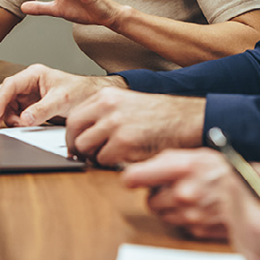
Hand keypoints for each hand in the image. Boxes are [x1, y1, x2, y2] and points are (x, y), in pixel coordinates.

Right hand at [0, 64, 124, 127]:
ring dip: (8, 117)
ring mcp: (29, 95)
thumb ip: (43, 109)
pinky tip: (22, 126)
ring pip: (8, 105)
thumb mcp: (62, 100)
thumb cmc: (81, 91)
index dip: (0, 100)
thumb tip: (25, 119)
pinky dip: (15, 120)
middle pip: (4, 94)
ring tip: (19, 126)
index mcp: (34, 75)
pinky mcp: (32, 106)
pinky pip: (16, 113)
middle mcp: (29, 83)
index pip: (10, 85)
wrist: (93, 97)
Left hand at [65, 89, 204, 165]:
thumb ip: (105, 114)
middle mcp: (108, 107)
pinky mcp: (124, 142)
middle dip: (78, 148)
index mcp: (107, 95)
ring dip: (95, 157)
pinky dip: (111, 164)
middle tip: (88, 156)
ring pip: (85, 148)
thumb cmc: (162, 115)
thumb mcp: (128, 104)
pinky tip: (125, 158)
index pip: (74, 117)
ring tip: (112, 156)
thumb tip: (85, 133)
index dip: (73, 135)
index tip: (77, 144)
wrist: (186, 120)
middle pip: (74, 132)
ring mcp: (115, 124)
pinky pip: (103, 160)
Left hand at [122, 149, 232, 240]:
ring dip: (170, 208)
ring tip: (189, 196)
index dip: (133, 178)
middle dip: (158, 195)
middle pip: (149, 201)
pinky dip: (185, 218)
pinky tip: (199, 207)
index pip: (135, 177)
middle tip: (173, 187)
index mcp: (182, 168)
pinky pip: (179, 225)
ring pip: (163, 215)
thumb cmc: (227, 171)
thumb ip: (168, 160)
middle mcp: (182, 193)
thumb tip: (144, 168)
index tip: (133, 179)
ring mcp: (189, 214)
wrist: (255, 193)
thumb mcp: (197, 154)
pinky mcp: (196, 230)